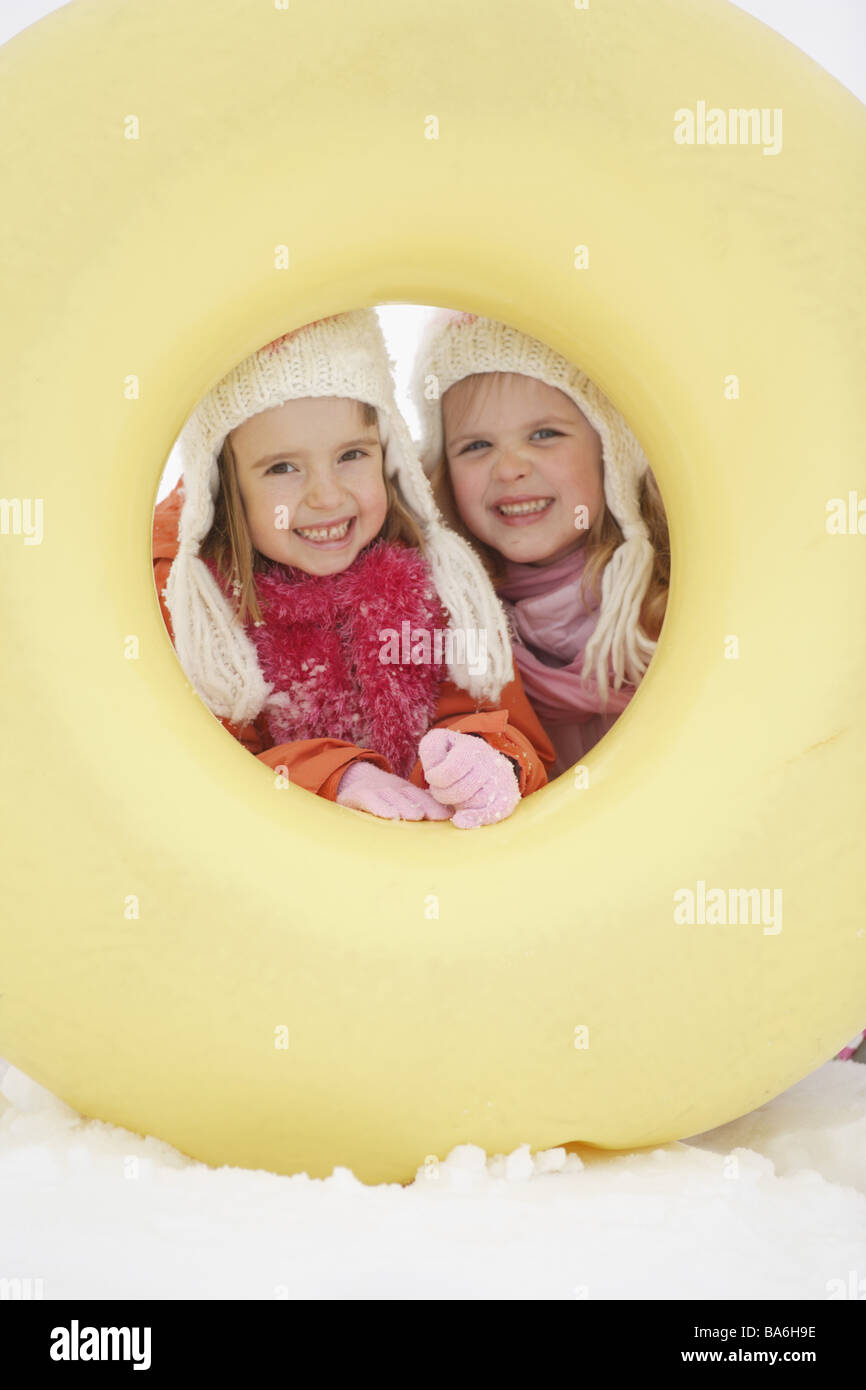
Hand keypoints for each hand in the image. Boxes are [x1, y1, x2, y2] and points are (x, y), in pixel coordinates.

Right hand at [336, 760, 452, 820]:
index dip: (434, 805)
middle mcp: (393, 789)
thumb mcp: (403, 800)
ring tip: (415, 816)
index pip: (423, 797)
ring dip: (404, 806)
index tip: (446, 816)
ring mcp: (375, 791)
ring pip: (391, 797)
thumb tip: (449, 816)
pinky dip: (378, 806)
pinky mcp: (357, 795)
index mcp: (407, 791)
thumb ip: (423, 806)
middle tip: (432, 817)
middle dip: (422, 806)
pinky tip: (388, 815)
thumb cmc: (385, 798)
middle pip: (409, 796)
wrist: (353, 782)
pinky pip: (369, 799)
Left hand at [418, 729, 520, 827]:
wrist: (487, 759)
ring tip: (455, 796)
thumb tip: (435, 775)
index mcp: (471, 747)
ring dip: (458, 805)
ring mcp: (501, 779)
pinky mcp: (507, 796)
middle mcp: (490, 761)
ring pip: (475, 803)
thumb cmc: (454, 755)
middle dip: (444, 795)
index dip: (435, 779)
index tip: (432, 777)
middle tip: (441, 790)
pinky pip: (493, 812)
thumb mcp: (439, 743)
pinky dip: (475, 818)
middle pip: (462, 791)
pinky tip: (460, 820)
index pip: (451, 770)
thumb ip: (430, 752)